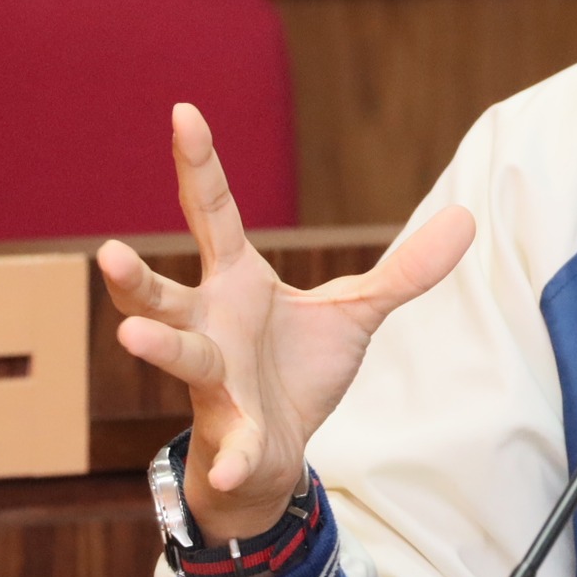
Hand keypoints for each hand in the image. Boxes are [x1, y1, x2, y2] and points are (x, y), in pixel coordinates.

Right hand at [99, 103, 475, 542]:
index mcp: (236, 283)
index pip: (214, 213)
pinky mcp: (236, 433)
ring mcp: (216, 381)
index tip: (183, 110)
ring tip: (131, 335)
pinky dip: (233, 458)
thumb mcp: (357, 312)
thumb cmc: (296, 370)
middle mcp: (211, 325)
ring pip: (181, 357)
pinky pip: (233, 445)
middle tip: (107, 250)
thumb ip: (405, 270)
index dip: (199, 164)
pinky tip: (233, 466)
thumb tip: (469, 218)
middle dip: (136, 275)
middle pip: (166, 292)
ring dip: (158, 346)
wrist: (274, 453)